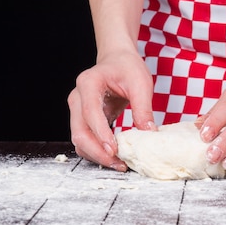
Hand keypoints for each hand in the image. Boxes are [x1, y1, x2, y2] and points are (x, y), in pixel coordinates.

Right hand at [68, 50, 155, 170]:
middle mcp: (77, 97)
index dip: (101, 134)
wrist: (116, 60)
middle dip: (98, 151)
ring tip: (120, 164)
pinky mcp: (82, 120)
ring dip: (96, 155)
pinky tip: (114, 157)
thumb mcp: (140, 83)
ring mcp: (76, 110)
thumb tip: (149, 134)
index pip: (90, 113)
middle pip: (79, 131)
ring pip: (79, 140)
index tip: (114, 150)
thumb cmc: (127, 68)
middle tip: (119, 164)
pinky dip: (96, 152)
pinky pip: (84, 141)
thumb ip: (143, 108)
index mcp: (88, 83)